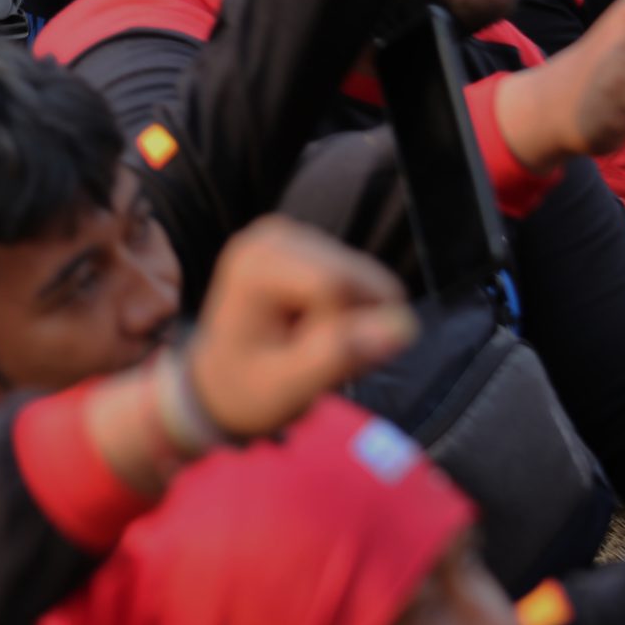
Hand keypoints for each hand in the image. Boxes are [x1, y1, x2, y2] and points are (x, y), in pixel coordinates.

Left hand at [184, 218, 417, 439]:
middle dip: (353, 325)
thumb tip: (403, 327)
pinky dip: (353, 311)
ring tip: (310, 343)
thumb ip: (340, 355)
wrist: (222, 380)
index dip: (341, 330)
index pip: (337, 287)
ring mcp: (293, 236)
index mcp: (254, 265)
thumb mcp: (288, 388)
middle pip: (358, 278)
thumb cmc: (246, 389)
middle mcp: (273, 237)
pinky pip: (365, 280)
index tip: (308, 358)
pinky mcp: (312, 244)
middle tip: (312, 354)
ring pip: (368, 280)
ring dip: (355, 320)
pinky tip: (316, 327)